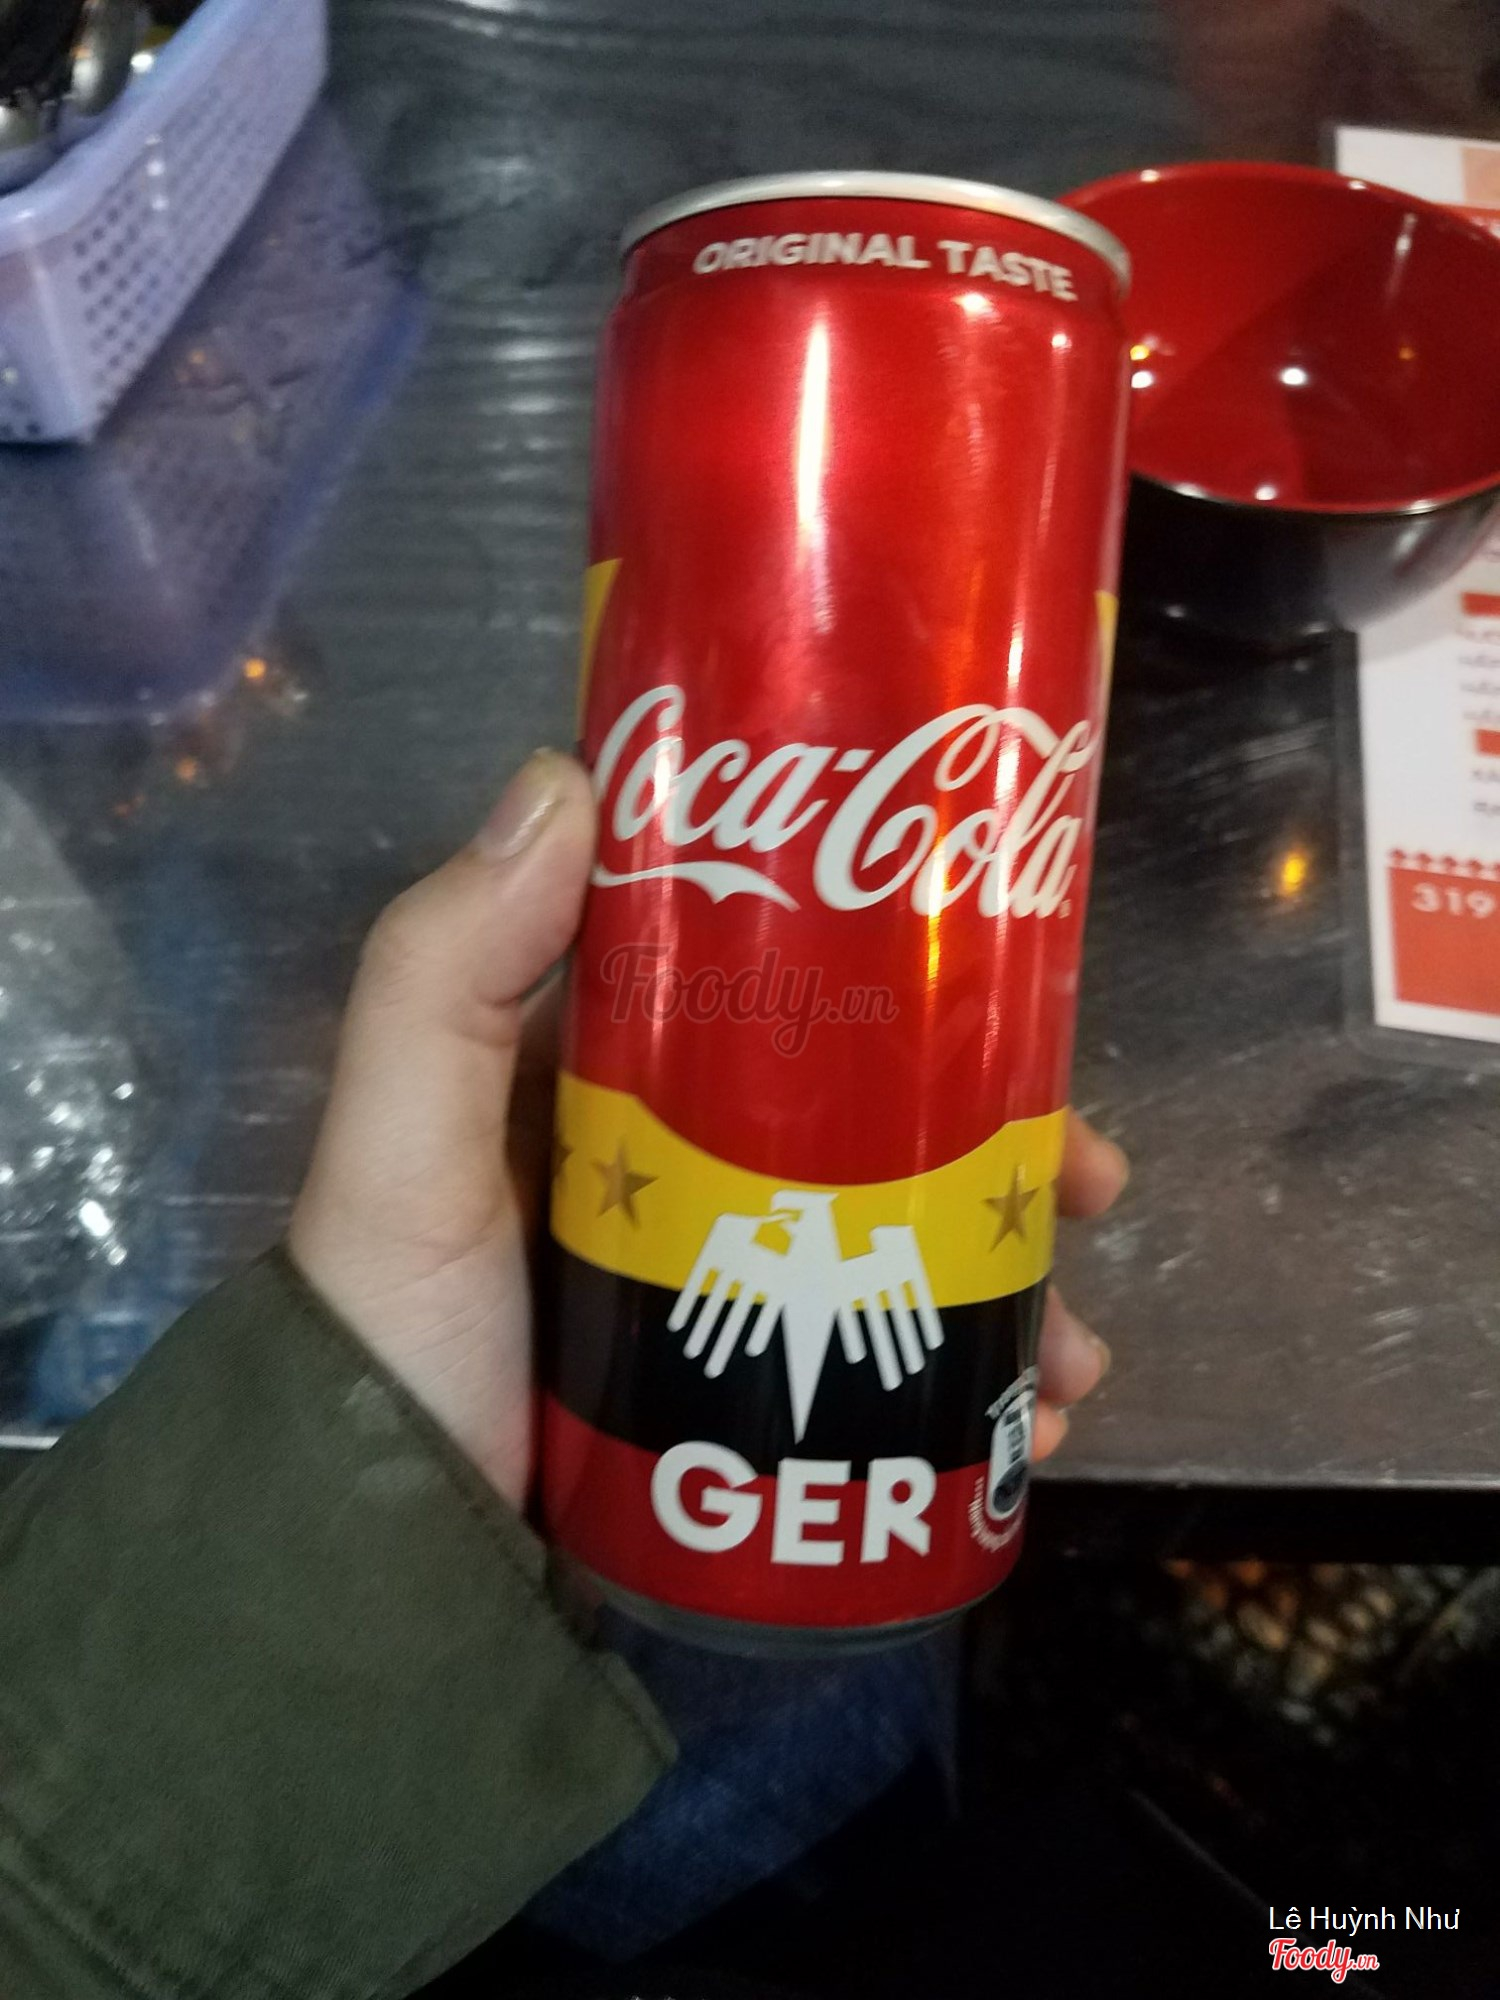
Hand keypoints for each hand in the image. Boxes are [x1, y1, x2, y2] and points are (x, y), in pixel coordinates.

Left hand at [289, 751, 1126, 1505]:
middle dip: (994, 1150)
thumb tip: (568, 772)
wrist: (398, 1585)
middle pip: (870, 1128)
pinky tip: (1039, 1426)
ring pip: (906, 1253)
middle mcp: (677, 1175)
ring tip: (1080, 1352)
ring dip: (1013, 1283)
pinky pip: (893, 1374)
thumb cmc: (404, 1339)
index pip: (771, 992)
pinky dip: (978, 1391)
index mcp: (604, 1088)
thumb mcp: (404, 1146)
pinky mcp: (756, 1406)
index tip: (1007, 986)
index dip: (894, 979)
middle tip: (1089, 1183)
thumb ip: (444, 970)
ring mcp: (725, 1298)